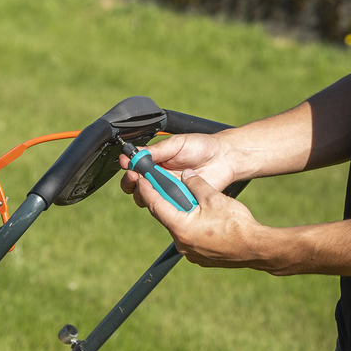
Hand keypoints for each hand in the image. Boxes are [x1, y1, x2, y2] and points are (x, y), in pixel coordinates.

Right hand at [118, 133, 236, 205]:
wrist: (224, 159)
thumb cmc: (201, 147)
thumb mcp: (177, 144)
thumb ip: (157, 150)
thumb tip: (136, 154)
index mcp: (155, 160)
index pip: (134, 165)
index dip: (128, 165)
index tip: (126, 163)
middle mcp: (158, 176)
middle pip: (135, 185)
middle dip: (130, 182)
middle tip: (134, 177)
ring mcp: (168, 190)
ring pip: (147, 198)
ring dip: (143, 193)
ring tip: (149, 186)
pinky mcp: (178, 202)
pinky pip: (165, 206)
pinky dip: (161, 203)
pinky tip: (164, 196)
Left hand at [133, 168, 275, 270]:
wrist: (255, 248)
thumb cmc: (236, 224)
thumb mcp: (213, 197)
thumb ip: (196, 184)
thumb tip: (187, 175)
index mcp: (180, 227)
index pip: (156, 205)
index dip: (147, 190)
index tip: (140, 180)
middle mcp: (181, 242)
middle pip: (166, 216)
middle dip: (165, 201)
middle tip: (164, 186)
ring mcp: (190, 252)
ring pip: (179, 227)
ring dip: (180, 214)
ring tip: (189, 201)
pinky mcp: (200, 257)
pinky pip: (190, 237)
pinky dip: (192, 226)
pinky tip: (202, 218)